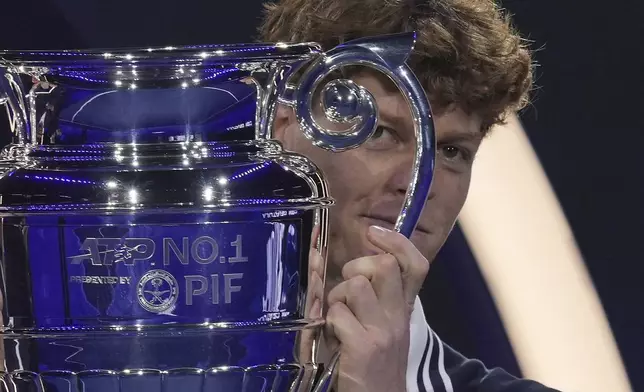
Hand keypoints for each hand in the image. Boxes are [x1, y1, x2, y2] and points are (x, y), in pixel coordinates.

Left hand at [325, 225, 429, 391]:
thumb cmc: (371, 366)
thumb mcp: (378, 328)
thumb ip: (366, 298)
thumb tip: (332, 261)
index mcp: (403, 311)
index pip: (416, 265)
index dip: (397, 242)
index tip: (373, 233)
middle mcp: (398, 318)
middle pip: (384, 265)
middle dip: (356, 268)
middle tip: (347, 290)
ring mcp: (383, 332)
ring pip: (356, 285)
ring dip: (337, 298)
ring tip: (337, 319)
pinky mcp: (365, 347)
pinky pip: (337, 313)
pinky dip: (327, 324)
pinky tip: (332, 340)